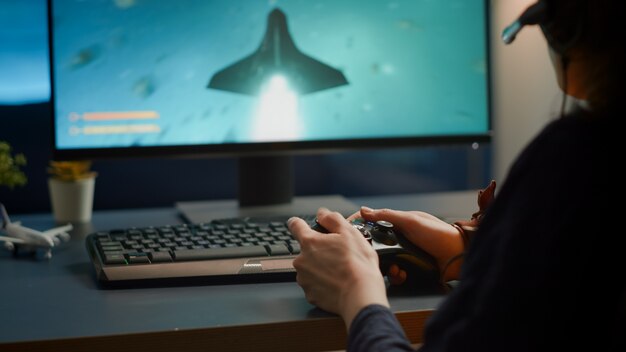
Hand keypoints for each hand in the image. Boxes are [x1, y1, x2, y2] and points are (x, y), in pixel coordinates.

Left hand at [288, 208, 389, 328]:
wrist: (360, 295)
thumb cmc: (357, 264)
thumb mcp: (349, 232)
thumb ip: (332, 219)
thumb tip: (322, 213)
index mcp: (309, 242)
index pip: (295, 225)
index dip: (299, 223)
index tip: (300, 224)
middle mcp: (301, 260)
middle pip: (306, 250)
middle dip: (318, 250)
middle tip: (337, 254)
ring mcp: (304, 279)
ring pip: (309, 268)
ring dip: (320, 268)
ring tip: (339, 271)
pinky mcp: (310, 295)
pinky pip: (314, 285)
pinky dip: (323, 283)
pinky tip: (336, 283)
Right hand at [348, 206, 464, 282]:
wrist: (459, 255)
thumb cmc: (439, 234)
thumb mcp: (411, 221)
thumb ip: (387, 215)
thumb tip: (364, 210)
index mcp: (398, 224)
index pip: (372, 223)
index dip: (359, 227)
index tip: (347, 233)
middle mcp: (399, 239)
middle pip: (375, 246)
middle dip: (373, 254)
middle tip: (372, 259)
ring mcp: (404, 254)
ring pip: (384, 262)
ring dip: (387, 267)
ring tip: (395, 270)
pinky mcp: (410, 268)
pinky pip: (396, 274)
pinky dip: (397, 276)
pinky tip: (403, 275)